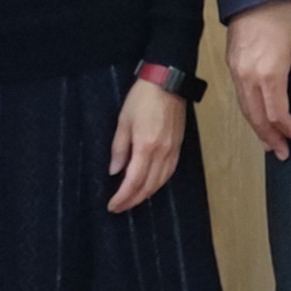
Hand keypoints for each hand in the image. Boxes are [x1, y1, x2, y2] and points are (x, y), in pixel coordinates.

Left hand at [106, 79, 186, 213]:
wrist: (168, 82)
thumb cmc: (142, 98)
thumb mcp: (123, 121)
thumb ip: (119, 148)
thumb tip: (115, 171)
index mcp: (146, 146)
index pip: (134, 181)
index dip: (123, 196)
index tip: (112, 205)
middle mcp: (162, 152)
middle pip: (148, 185)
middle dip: (133, 200)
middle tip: (119, 207)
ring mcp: (173, 150)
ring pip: (161, 181)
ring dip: (146, 194)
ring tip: (133, 200)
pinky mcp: (178, 146)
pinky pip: (169, 172)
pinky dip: (159, 183)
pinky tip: (151, 186)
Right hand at [227, 0, 290, 158]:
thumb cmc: (286, 15)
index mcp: (270, 74)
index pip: (277, 114)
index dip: (288, 130)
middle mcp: (249, 77)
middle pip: (258, 117)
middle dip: (270, 138)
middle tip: (282, 153)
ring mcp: (237, 72)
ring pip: (246, 110)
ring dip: (258, 129)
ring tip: (269, 144)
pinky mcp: (231, 66)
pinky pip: (240, 97)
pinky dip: (249, 113)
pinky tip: (257, 119)